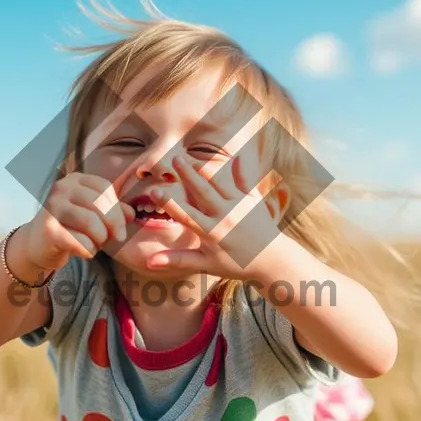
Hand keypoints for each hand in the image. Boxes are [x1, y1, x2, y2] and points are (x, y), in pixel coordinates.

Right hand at [22, 172, 133, 272]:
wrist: (36, 244)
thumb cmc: (70, 227)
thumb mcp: (93, 215)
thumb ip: (113, 211)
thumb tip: (131, 214)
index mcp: (74, 180)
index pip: (104, 188)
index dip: (118, 209)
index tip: (122, 228)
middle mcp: (61, 188)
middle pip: (99, 204)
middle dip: (113, 225)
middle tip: (115, 239)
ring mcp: (52, 207)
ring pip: (91, 223)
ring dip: (100, 239)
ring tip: (95, 244)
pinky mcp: (48, 230)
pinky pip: (80, 241)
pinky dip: (89, 250)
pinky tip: (86, 252)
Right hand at [145, 154, 288, 278]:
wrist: (272, 261)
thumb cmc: (236, 264)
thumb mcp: (205, 264)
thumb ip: (177, 259)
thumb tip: (149, 262)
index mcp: (211, 232)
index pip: (184, 215)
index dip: (168, 203)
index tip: (153, 191)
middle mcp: (224, 216)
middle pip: (202, 191)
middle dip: (187, 175)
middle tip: (174, 159)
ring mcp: (240, 206)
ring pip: (220, 183)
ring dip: (205, 169)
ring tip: (190, 157)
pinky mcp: (254, 200)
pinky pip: (245, 181)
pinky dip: (240, 168)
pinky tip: (235, 155)